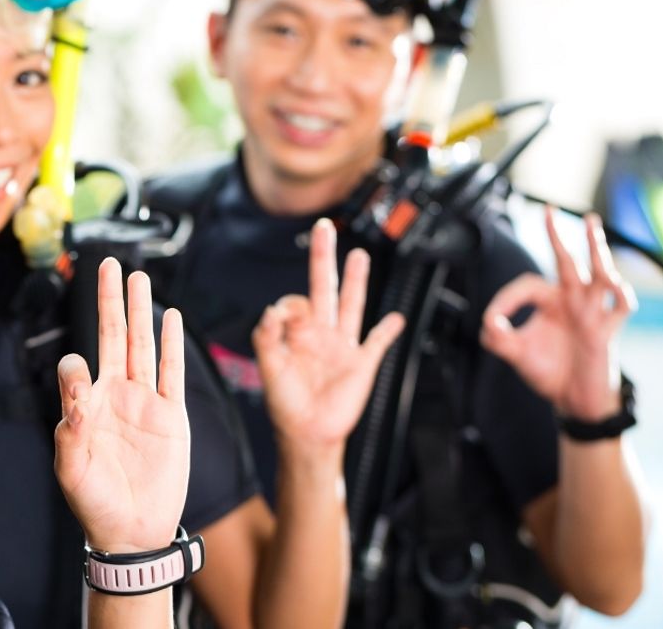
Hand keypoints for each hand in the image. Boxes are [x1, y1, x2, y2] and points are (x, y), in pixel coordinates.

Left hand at [55, 258, 188, 553]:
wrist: (133, 533)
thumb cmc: (95, 504)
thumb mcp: (72, 468)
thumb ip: (73, 424)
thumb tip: (76, 379)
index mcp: (86, 405)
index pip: (79, 366)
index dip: (77, 365)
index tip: (80, 376)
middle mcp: (115, 396)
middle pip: (113, 337)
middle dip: (110, 301)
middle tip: (108, 265)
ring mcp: (145, 402)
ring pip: (142, 345)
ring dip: (140, 311)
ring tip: (138, 278)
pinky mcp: (171, 416)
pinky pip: (172, 372)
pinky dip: (171, 345)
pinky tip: (170, 318)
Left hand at [253, 219, 404, 455]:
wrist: (307, 433)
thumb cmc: (285, 402)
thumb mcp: (268, 367)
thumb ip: (266, 337)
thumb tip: (272, 311)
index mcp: (297, 333)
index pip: (296, 302)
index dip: (289, 305)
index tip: (282, 319)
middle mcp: (321, 333)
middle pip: (325, 287)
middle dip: (324, 258)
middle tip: (324, 228)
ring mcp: (343, 346)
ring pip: (352, 305)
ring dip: (356, 280)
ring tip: (358, 255)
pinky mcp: (363, 363)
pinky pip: (378, 343)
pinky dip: (388, 331)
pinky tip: (396, 318)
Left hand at [481, 207, 635, 420]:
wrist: (573, 401)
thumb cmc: (550, 372)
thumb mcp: (517, 355)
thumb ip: (498, 340)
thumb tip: (488, 324)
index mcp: (550, 302)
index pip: (528, 284)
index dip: (507, 298)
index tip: (495, 323)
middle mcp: (572, 301)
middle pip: (567, 261)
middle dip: (557, 236)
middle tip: (548, 209)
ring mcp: (592, 313)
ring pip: (598, 274)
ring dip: (595, 249)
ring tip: (592, 225)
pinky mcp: (607, 331)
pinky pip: (620, 307)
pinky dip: (621, 294)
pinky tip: (614, 282)